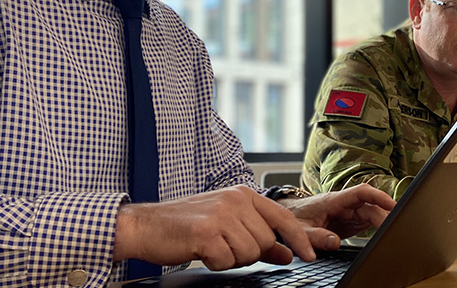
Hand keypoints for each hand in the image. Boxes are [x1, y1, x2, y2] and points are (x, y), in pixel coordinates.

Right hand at [113, 185, 315, 270]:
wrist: (146, 225)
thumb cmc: (186, 226)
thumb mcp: (227, 226)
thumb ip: (259, 238)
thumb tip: (287, 254)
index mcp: (242, 194)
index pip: (282, 218)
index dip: (299, 239)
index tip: (310, 255)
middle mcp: (234, 200)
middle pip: (265, 242)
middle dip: (249, 254)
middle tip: (225, 247)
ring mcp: (221, 214)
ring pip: (249, 253)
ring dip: (231, 259)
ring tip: (212, 247)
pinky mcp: (206, 232)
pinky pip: (227, 261)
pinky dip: (216, 263)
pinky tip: (202, 251)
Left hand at [281, 183, 395, 249]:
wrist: (288, 217)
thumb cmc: (295, 217)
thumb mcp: (301, 230)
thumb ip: (316, 236)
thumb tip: (335, 243)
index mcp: (334, 201)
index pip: (360, 193)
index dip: (378, 196)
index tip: (391, 204)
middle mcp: (344, 205)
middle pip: (370, 206)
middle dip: (384, 215)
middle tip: (394, 229)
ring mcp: (349, 213)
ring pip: (371, 213)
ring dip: (382, 221)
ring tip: (393, 231)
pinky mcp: (350, 221)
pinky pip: (368, 221)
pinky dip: (378, 226)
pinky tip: (385, 232)